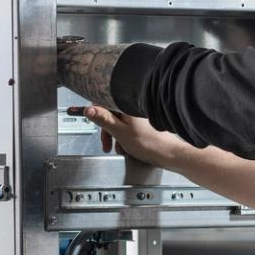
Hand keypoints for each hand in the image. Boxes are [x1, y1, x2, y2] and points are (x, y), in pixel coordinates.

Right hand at [71, 104, 188, 166]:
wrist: (169, 154)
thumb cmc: (150, 144)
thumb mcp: (120, 132)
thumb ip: (103, 120)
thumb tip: (88, 109)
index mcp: (127, 105)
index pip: (104, 100)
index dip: (95, 110)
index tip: (85, 115)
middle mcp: (133, 107)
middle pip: (110, 113)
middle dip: (107, 130)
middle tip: (105, 143)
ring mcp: (139, 115)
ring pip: (118, 122)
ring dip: (115, 136)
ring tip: (119, 148)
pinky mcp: (143, 123)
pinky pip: (127, 127)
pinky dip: (124, 137)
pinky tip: (126, 148)